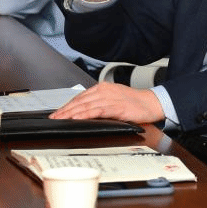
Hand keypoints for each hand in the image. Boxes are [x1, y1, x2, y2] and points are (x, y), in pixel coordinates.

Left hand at [49, 82, 164, 122]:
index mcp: (102, 88)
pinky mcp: (116, 107)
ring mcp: (110, 98)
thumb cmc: (134, 103)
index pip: (80, 97)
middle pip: (80, 101)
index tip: (57, 113)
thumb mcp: (114, 99)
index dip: (67, 106)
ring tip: (61, 119)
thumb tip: (83, 112)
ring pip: (85, 106)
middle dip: (65, 110)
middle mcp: (104, 91)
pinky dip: (85, 115)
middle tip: (53, 118)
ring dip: (71, 114)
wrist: (152, 103)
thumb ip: (99, 103)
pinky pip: (97, 111)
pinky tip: (77, 119)